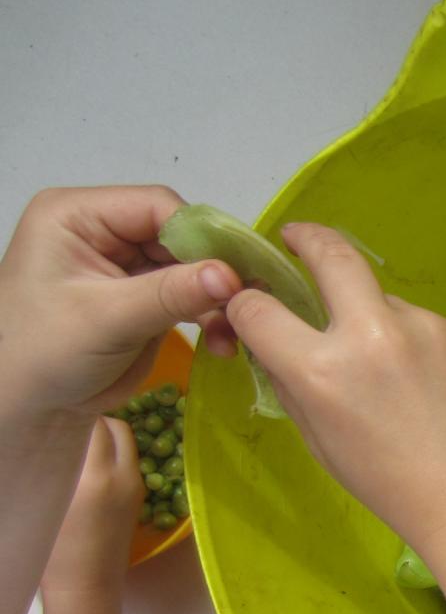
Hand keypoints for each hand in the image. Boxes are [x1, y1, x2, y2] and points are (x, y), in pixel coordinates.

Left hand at [0, 187, 241, 416]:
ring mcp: (126, 264)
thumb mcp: (106, 319)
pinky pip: (190, 296)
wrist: (32, 406)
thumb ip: (169, 294)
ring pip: (192, 268)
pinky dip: (210, 317)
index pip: (156, 207)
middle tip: (246, 306)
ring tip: (232, 334)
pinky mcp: (144, 296)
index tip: (235, 274)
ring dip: (217, 301)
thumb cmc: (44, 353)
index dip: (200, 237)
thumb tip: (230, 275)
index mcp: (78, 215)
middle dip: (213, 273)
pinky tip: (222, 344)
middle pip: (180, 236)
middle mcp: (104, 231)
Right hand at [40, 417, 142, 595]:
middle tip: (67, 421)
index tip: (56, 407)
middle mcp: (124, 476)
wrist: (86, 587)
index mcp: (96, 475)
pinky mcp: (138, 498)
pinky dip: (113, 452)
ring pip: (126, 443)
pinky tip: (88, 461)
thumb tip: (48, 431)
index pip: (94, 422)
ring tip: (77, 439)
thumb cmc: (54, 549)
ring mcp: (136, 487)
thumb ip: (55, 462)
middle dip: (95, 418)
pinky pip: (129, 461)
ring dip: (107, 435)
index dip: (75, 410)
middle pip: (117, 427)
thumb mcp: (47, 499)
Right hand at [224, 224, 445, 551]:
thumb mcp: (319, 440)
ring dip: (369, 316)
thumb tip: (270, 342)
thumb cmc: (390, 484)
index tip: (250, 302)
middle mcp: (371, 334)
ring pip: (380, 299)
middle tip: (297, 239)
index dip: (245, 305)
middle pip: (330, 255)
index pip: (258, 309)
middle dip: (307, 238)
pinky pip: (418, 323)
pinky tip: (422, 383)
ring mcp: (422, 327)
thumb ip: (290, 381)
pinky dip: (408, 340)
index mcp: (323, 370)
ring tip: (386, 371)